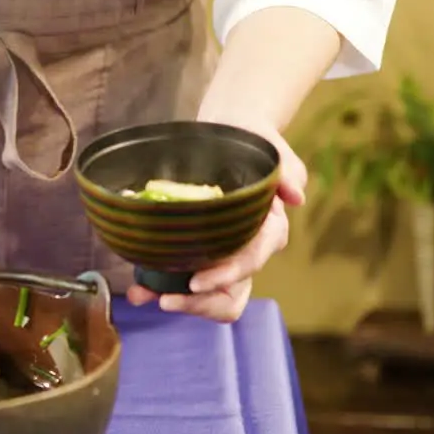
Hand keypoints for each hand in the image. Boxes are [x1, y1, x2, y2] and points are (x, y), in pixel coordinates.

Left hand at [126, 118, 306, 321]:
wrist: (229, 131)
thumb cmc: (253, 139)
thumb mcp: (272, 148)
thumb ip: (287, 171)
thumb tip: (295, 196)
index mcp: (268, 230)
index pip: (251, 262)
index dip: (226, 276)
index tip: (195, 283)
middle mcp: (247, 249)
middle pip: (231, 292)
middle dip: (199, 303)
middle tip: (164, 299)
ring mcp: (223, 255)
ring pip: (208, 295)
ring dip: (176, 300)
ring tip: (141, 294)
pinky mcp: (200, 253)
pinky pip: (184, 281)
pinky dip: (160, 287)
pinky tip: (138, 288)